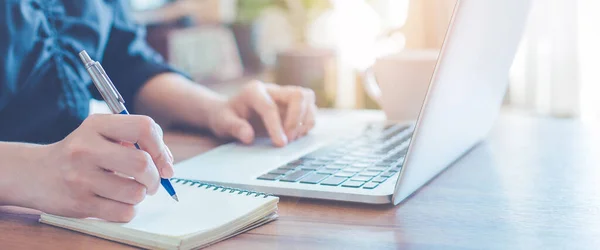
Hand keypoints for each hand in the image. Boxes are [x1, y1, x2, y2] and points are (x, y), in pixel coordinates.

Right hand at [25, 114, 173, 221]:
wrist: (35, 173)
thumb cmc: (81, 153)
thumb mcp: (102, 134)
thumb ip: (137, 142)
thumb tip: (168, 166)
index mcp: (96, 125)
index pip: (144, 127)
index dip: (161, 146)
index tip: (162, 161)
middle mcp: (86, 148)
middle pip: (142, 163)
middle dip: (155, 176)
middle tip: (152, 181)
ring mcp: (80, 177)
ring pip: (136, 192)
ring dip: (141, 194)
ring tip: (130, 189)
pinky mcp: (79, 203)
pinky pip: (124, 212)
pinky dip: (129, 209)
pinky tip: (118, 201)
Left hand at [207, 81, 316, 146]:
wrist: (230, 112)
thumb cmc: (226, 116)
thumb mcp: (223, 122)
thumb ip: (235, 128)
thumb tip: (248, 137)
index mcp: (254, 91)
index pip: (270, 107)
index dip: (277, 127)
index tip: (280, 144)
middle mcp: (273, 89)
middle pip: (298, 95)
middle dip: (297, 120)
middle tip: (288, 139)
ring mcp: (284, 95)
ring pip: (308, 99)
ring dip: (305, 121)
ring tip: (292, 138)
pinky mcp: (293, 105)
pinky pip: (310, 109)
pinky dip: (307, 124)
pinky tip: (296, 136)